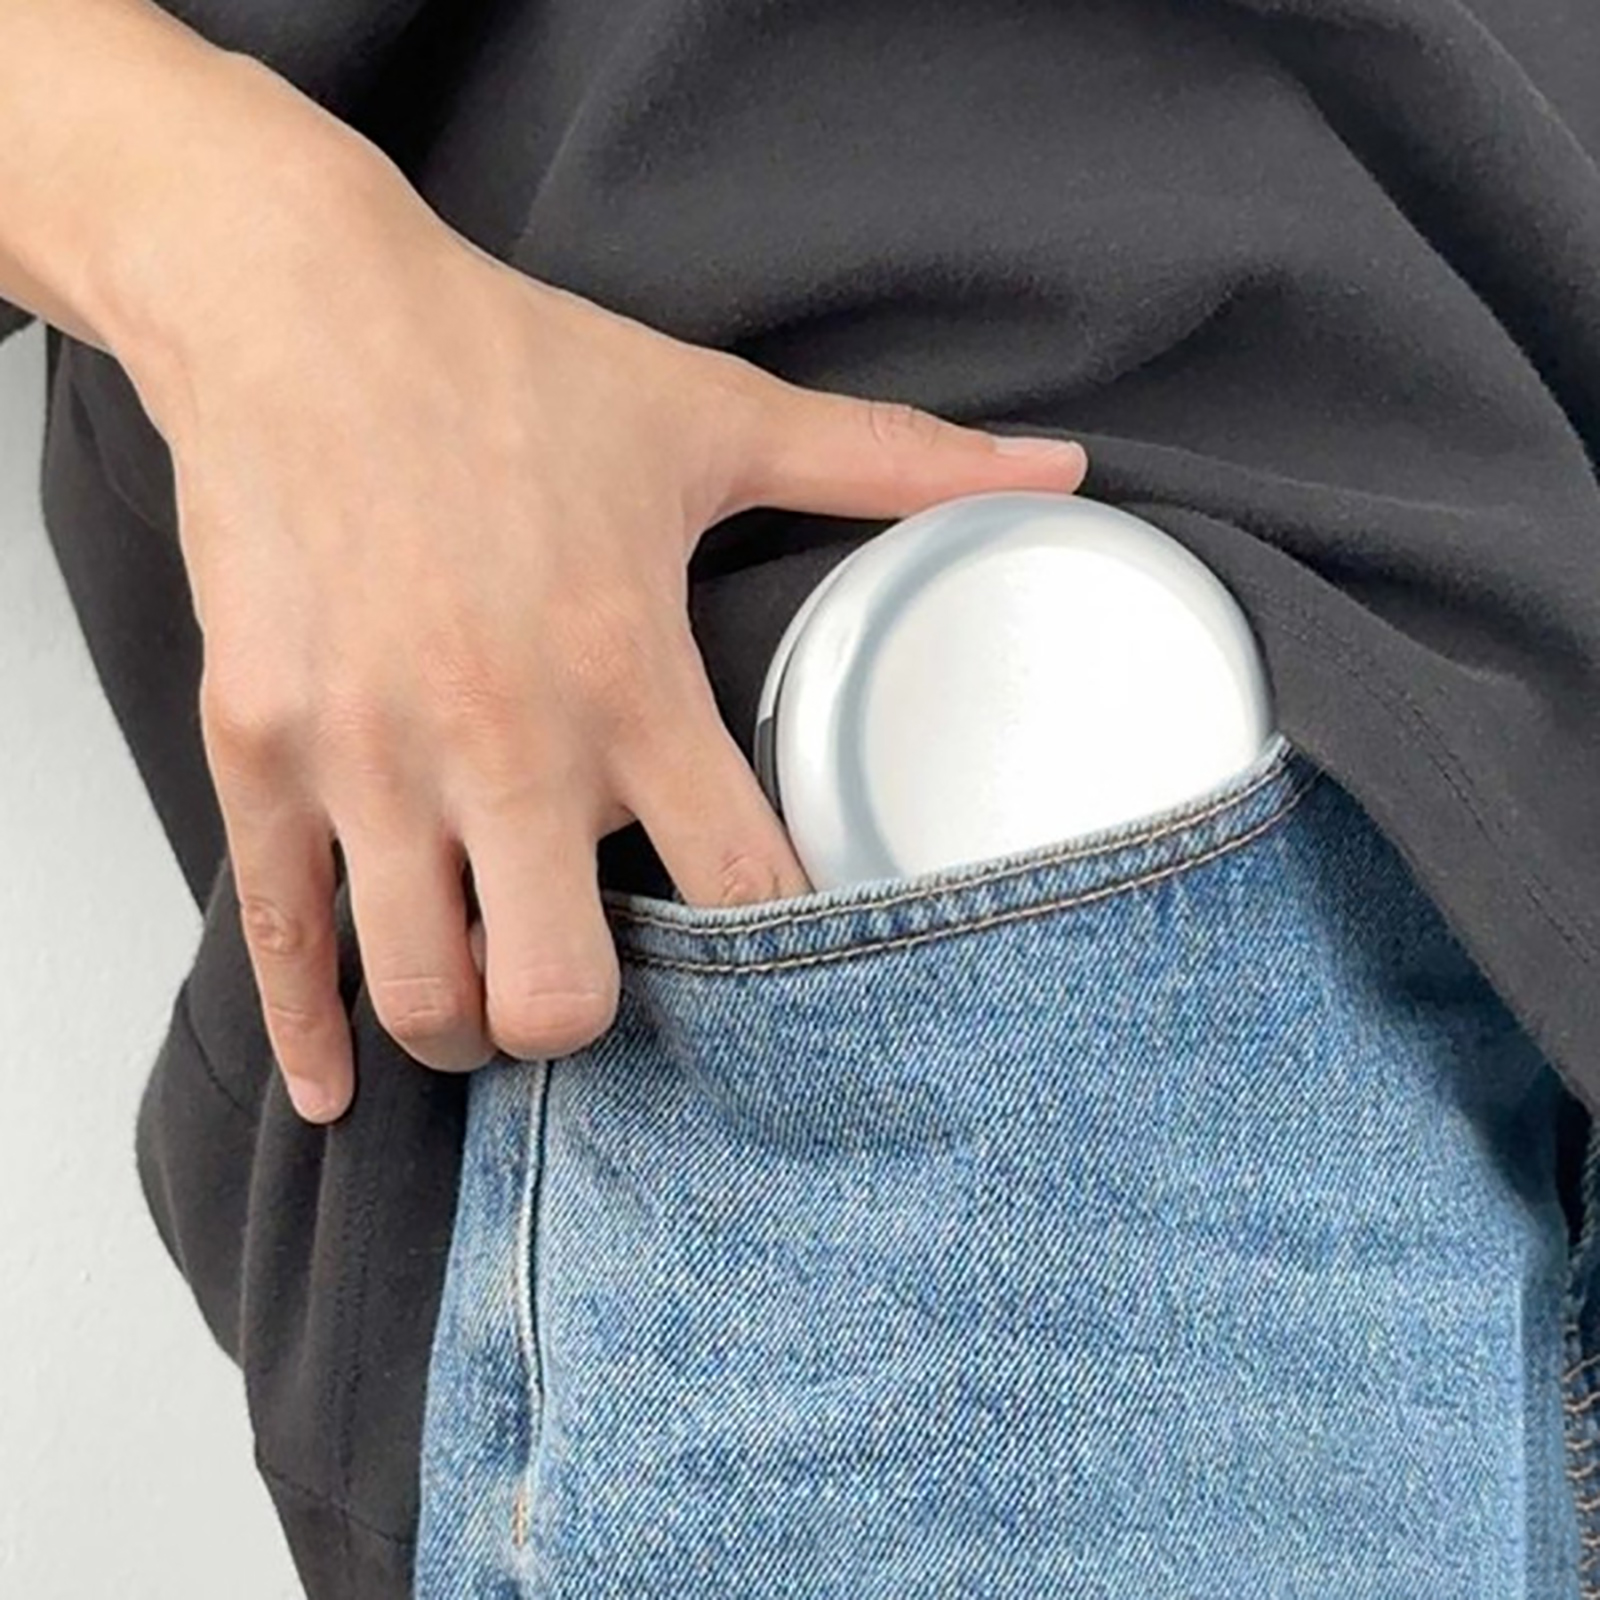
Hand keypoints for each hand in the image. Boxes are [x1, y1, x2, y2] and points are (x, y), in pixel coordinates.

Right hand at [122, 124, 1089, 1124]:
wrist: (299, 310)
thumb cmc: (515, 367)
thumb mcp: (715, 415)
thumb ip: (890, 464)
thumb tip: (1055, 471)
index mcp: (631, 676)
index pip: (738, 889)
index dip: (774, 959)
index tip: (776, 974)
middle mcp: (500, 739)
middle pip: (560, 993)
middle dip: (587, 1022)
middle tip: (593, 990)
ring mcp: (367, 756)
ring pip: (423, 990)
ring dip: (468, 1027)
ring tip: (489, 993)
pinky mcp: (257, 749)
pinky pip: (277, 936)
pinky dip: (311, 1037)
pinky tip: (340, 1086)